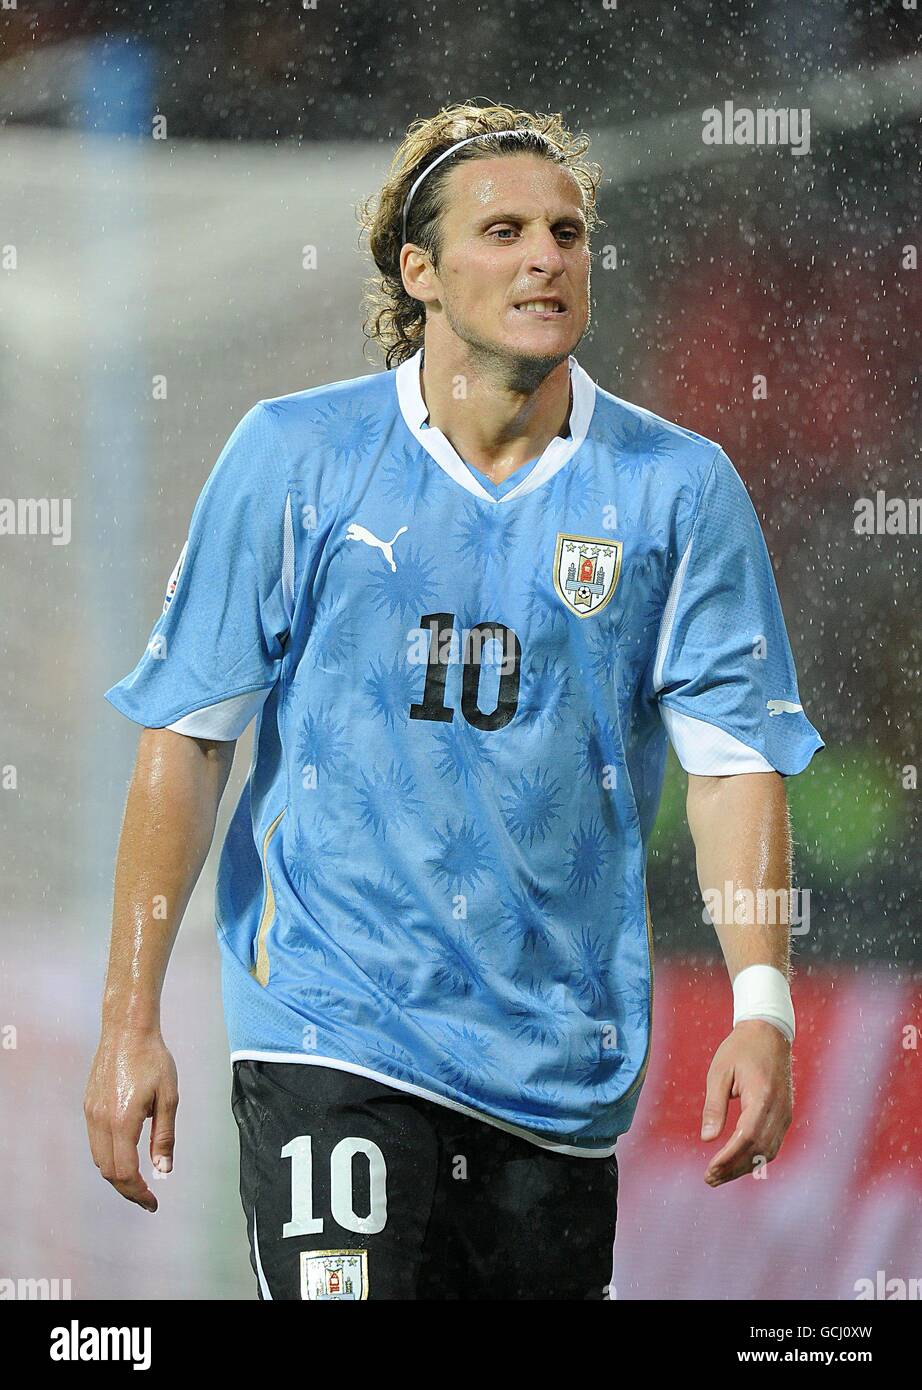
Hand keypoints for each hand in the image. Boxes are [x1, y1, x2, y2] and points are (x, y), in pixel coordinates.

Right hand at [84, 1027, 177, 1211]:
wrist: (127, 1030)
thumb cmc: (153, 1059)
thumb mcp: (168, 1098)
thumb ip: (164, 1137)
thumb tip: (163, 1170)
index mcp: (122, 1122)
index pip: (124, 1173)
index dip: (138, 1192)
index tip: (153, 1202)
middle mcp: (100, 1121)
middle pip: (108, 1171)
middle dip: (127, 1189)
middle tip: (147, 1197)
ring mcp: (91, 1113)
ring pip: (99, 1158)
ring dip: (116, 1174)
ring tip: (138, 1179)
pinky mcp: (88, 1105)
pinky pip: (95, 1141)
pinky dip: (109, 1156)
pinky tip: (126, 1153)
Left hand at [699, 1020, 791, 1185]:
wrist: (769, 1033)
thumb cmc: (740, 1049)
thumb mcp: (720, 1072)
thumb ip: (714, 1106)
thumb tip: (707, 1139)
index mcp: (762, 1097)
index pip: (746, 1138)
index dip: (728, 1158)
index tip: (710, 1169)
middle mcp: (779, 1110)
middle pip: (758, 1151)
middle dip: (733, 1168)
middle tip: (710, 1179)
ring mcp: (785, 1113)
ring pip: (768, 1152)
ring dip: (744, 1167)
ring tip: (720, 1175)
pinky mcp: (786, 1114)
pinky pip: (773, 1144)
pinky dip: (756, 1157)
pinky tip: (738, 1163)